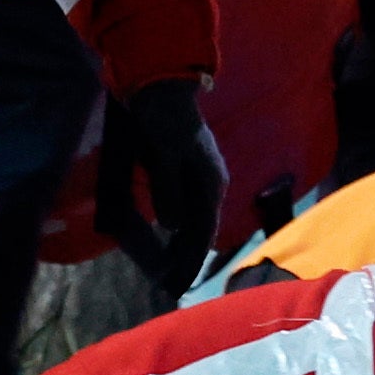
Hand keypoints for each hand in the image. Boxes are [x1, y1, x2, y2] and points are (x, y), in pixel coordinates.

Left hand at [95, 75, 229, 278]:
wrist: (163, 89)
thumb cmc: (164, 121)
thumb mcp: (165, 155)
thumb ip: (169, 190)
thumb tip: (174, 226)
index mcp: (210, 182)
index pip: (203, 230)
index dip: (191, 259)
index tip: (178, 284)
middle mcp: (211, 184)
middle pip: (203, 229)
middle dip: (189, 258)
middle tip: (170, 285)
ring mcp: (202, 178)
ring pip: (197, 220)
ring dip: (185, 245)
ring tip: (170, 269)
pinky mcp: (189, 173)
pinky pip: (189, 209)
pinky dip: (181, 228)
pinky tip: (171, 238)